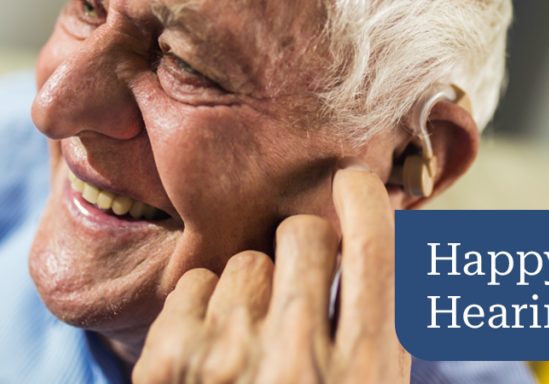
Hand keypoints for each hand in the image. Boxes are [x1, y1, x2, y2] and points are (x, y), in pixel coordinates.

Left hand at [132, 158, 410, 383]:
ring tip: (253, 341)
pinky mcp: (166, 366)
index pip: (374, 243)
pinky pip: (194, 283)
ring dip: (254, 289)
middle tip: (301, 279)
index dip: (365, 198)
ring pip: (247, 260)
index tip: (353, 184)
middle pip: (303, 233)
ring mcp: (228, 362)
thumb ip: (382, 324)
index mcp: (366, 372)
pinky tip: (213, 352)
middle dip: (305, 246)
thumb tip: (382, 227)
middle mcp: (298, 363)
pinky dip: (205, 309)